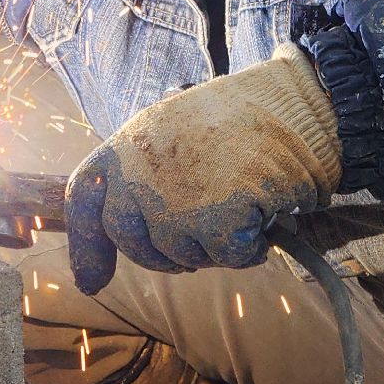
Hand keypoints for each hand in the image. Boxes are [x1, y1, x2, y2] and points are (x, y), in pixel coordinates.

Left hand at [65, 47, 341, 294]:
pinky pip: (228, 256)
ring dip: (214, 245)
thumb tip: (137, 229)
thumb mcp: (177, 128)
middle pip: (133, 241)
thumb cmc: (247, 115)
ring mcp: (175, 197)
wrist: (298, 102)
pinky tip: (264, 214)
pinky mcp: (215, 218)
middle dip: (164, 255)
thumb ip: (148, 170)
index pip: (85, 197)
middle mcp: (141, 170)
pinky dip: (250, 248)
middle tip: (202, 239)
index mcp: (130, 140)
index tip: (91, 281)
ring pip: (182, 254)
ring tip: (242, 203)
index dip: (87, 245)